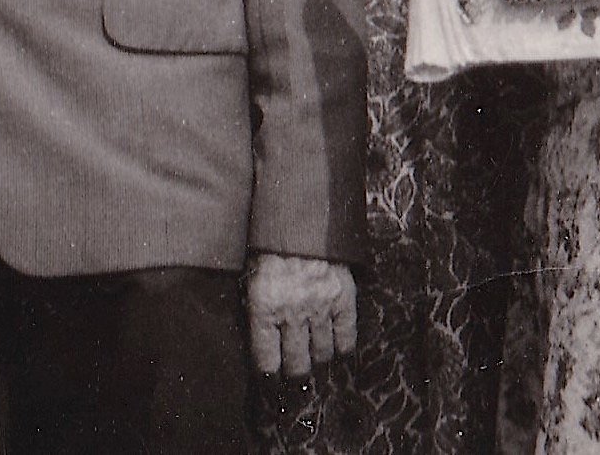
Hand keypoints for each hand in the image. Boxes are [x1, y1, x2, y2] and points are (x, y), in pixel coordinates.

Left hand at [246, 254, 357, 376]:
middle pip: (296, 363)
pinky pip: (347, 336)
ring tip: (315, 364)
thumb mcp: (252, 277)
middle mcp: (292, 311)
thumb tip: (262, 346)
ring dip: (318, 362)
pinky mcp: (344, 297)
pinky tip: (337, 351)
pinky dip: (343, 348)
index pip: (266, 359)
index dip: (269, 378)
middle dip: (295, 376)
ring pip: (322, 353)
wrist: (302, 215)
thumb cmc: (271, 247)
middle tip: (295, 380)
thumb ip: (256, 310)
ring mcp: (321, 306)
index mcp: (263, 306)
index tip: (272, 385)